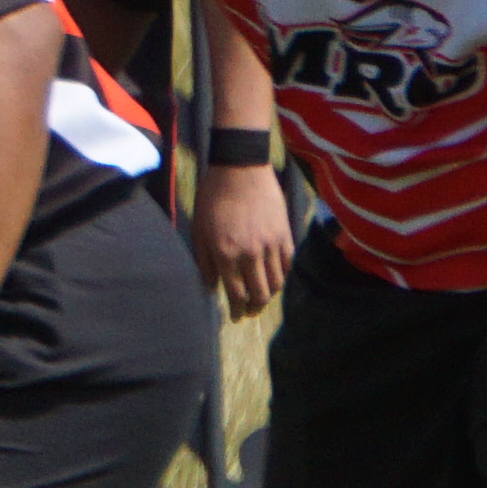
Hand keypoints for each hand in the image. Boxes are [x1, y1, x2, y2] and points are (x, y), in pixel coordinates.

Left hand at [191, 162, 292, 319]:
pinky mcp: (285, 234)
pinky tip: (276, 279)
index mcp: (225, 254)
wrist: (240, 170)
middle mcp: (250, 253)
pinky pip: (288, 264)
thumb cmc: (213, 199)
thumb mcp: (199, 230)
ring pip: (276, 282)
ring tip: (262, 299)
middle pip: (259, 293)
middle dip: (254, 307)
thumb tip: (209, 288)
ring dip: (269, 295)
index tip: (235, 316)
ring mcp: (270, 244)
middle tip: (249, 313)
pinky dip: (282, 275)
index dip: (236, 308)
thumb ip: (204, 262)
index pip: (235, 293)